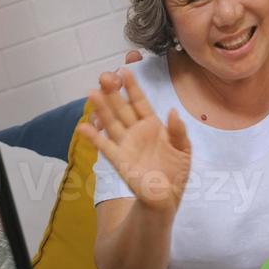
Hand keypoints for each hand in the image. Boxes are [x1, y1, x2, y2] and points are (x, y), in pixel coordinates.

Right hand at [78, 69, 191, 215]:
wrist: (166, 197)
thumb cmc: (175, 171)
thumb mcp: (184, 149)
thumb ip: (179, 131)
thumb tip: (172, 111)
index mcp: (153, 125)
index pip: (140, 102)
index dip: (133, 87)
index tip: (126, 71)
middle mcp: (136, 131)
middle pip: (122, 108)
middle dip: (113, 92)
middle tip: (104, 76)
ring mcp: (126, 144)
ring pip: (111, 122)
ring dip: (102, 109)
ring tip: (92, 93)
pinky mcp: (119, 160)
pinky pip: (105, 146)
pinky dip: (93, 137)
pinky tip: (84, 127)